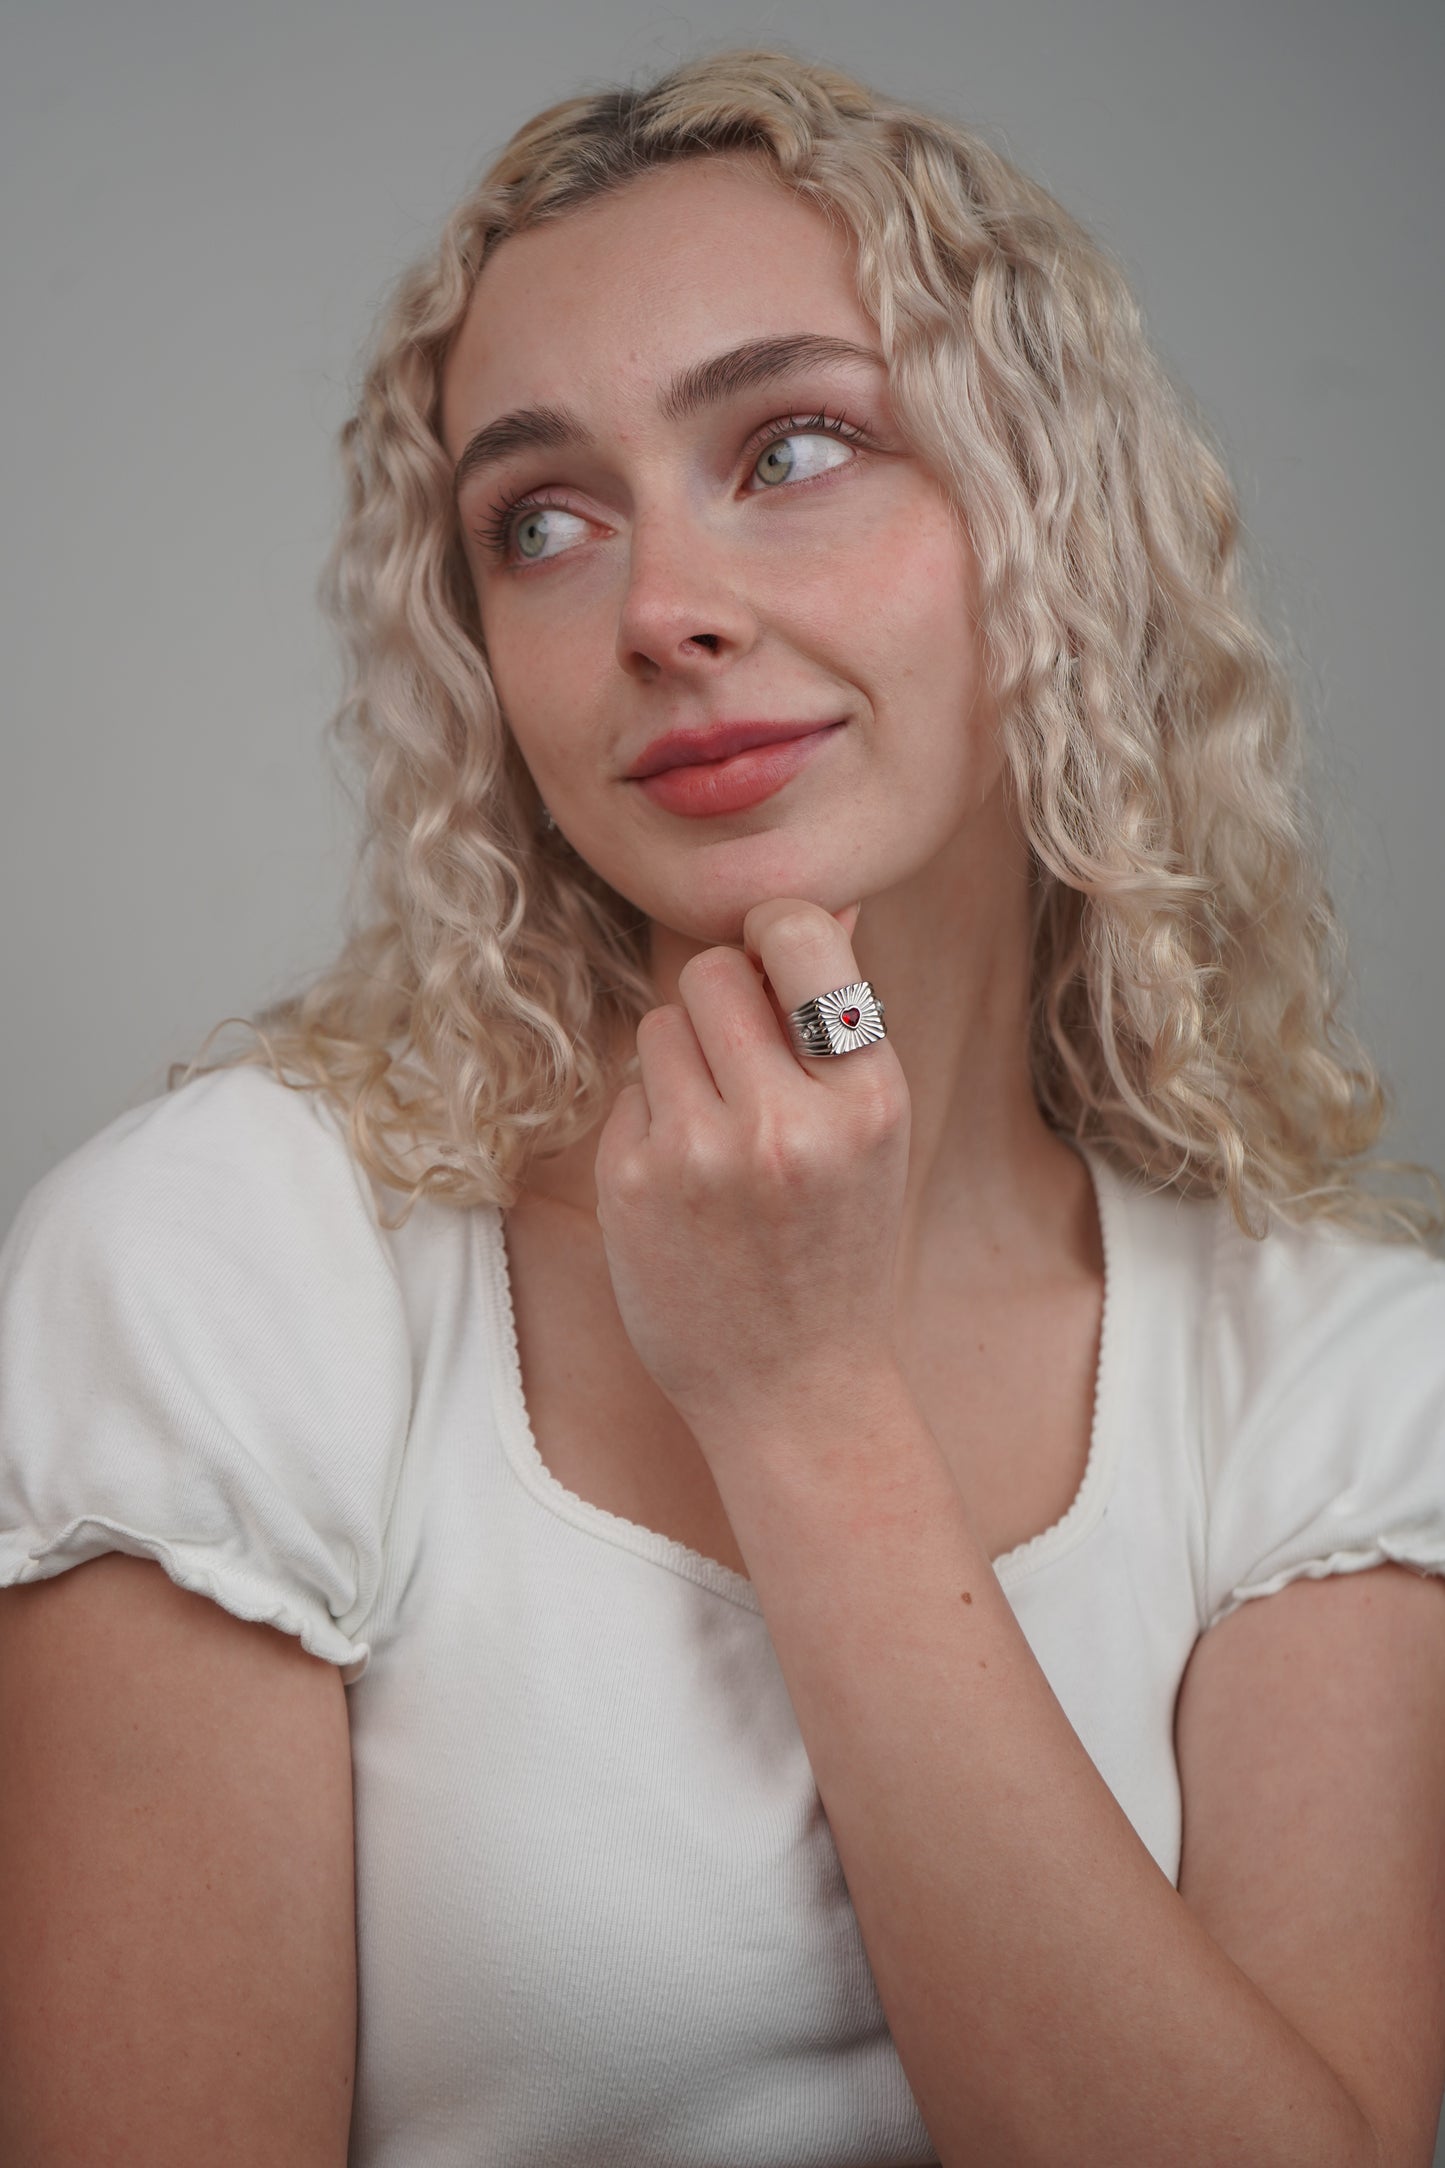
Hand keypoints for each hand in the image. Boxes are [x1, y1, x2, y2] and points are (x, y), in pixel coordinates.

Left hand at [592, 897, 910, 1456]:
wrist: (791, 1384)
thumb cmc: (835, 1244)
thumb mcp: (872, 1133)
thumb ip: (841, 1020)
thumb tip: (830, 904)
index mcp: (867, 1100)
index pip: (797, 934)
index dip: (773, 935)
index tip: (773, 964)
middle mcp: (785, 1123)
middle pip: (709, 973)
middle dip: (719, 1001)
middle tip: (743, 1061)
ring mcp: (700, 1156)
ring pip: (658, 1026)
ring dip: (681, 1061)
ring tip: (720, 1132)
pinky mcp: (631, 1184)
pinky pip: (627, 1092)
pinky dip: (651, 1122)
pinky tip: (687, 1185)